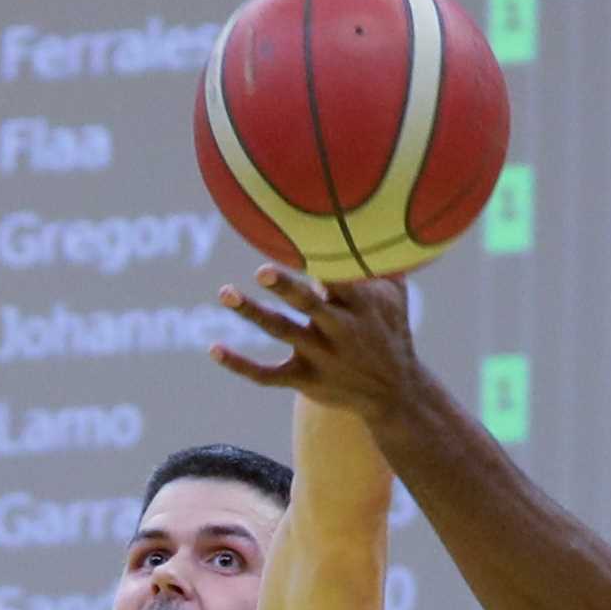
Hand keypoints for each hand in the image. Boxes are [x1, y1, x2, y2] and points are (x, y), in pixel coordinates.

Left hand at [206, 265, 438, 424]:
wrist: (394, 394)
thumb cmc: (391, 332)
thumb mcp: (396, 299)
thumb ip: (383, 262)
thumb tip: (382, 216)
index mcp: (361, 308)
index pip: (342, 282)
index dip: (325, 266)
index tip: (306, 245)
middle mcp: (340, 332)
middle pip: (309, 307)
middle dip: (286, 289)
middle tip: (261, 270)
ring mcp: (321, 358)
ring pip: (283, 333)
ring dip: (253, 313)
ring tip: (226, 293)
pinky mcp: (305, 380)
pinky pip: (267, 375)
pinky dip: (240, 364)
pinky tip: (214, 349)